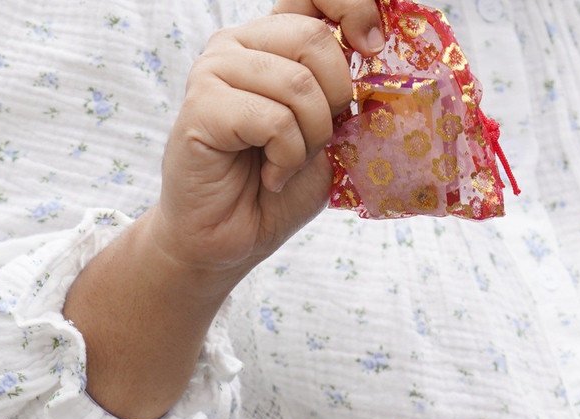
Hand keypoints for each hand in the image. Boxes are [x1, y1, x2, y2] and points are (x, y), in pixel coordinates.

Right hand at [65, 1, 381, 418]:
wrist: (234, 235)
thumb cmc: (280, 182)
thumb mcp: (329, 131)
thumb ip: (345, 92)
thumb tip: (378, 59)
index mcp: (273, 42)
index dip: (352, 7)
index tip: (374, 45)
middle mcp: (240, 45)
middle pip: (315, 39)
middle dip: (337, 99)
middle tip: (319, 138)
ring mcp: (214, 71)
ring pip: (299, 84)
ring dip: (312, 137)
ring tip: (289, 160)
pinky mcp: (201, 106)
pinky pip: (274, 120)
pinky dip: (287, 157)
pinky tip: (270, 174)